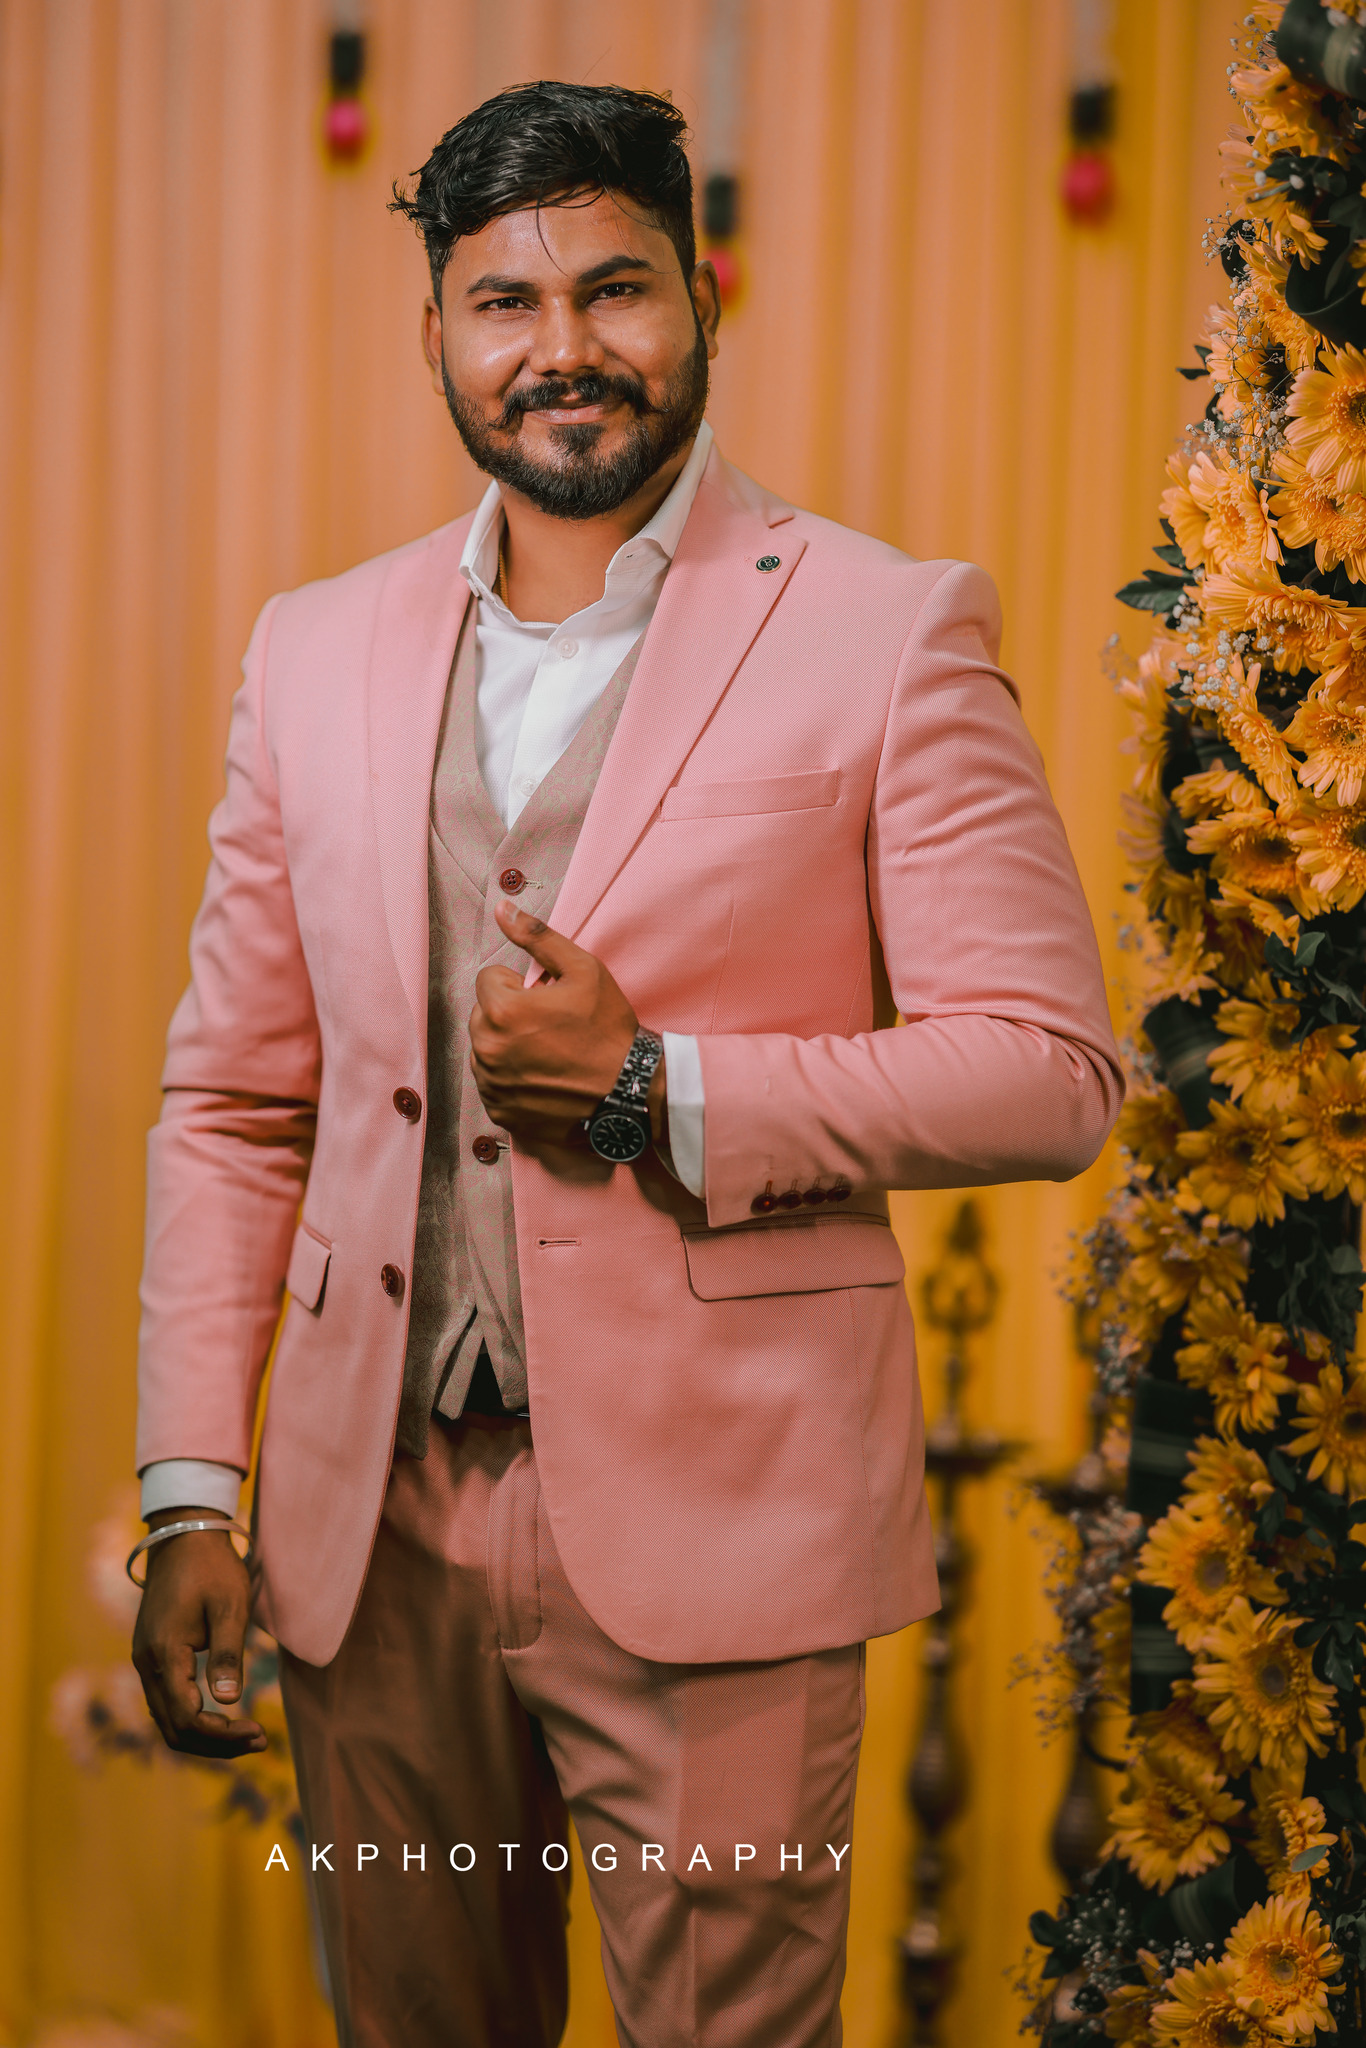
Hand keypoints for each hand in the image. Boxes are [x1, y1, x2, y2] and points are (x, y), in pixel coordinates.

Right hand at [131, 1508, 266, 1756]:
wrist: (183, 1536)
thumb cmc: (212, 1567)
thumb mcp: (229, 1606)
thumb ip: (228, 1654)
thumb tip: (229, 1701)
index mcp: (164, 1653)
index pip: (188, 1717)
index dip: (222, 1734)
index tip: (260, 1732)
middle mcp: (147, 1664)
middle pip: (174, 1729)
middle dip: (216, 1743)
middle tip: (259, 1741)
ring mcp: (145, 1662)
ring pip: (168, 1721)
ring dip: (205, 1735)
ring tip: (247, 1735)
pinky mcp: (152, 1657)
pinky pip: (168, 1704)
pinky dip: (194, 1719)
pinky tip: (224, 1716)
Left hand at [470, 900, 665, 1147]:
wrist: (629, 1091)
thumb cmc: (608, 1029)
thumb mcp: (583, 970)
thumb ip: (537, 937)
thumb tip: (502, 908)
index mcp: (501, 1010)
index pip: (488, 980)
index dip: (519, 985)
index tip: (546, 999)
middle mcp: (488, 1049)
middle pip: (483, 1015)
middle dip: (509, 1015)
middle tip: (549, 1026)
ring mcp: (492, 1084)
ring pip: (487, 1049)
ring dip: (508, 1046)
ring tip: (549, 1053)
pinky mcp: (501, 1110)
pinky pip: (494, 1083)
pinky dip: (512, 1078)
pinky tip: (544, 1077)